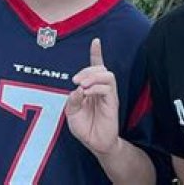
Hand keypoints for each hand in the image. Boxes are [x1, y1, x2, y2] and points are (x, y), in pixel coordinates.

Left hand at [66, 38, 120, 154]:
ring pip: (107, 74)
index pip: (96, 66)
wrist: (95, 143)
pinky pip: (108, 88)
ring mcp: (108, 95)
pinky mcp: (112, 102)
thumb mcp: (71, 113)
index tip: (96, 41)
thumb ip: (72, 100)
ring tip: (82, 85)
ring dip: (93, 76)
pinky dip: (96, 87)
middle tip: (75, 80)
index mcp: (92, 87)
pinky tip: (87, 93)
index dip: (96, 53)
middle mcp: (102, 88)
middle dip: (87, 69)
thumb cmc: (84, 127)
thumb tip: (77, 89)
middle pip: (100, 68)